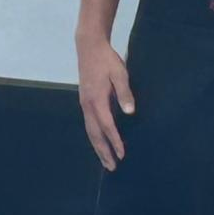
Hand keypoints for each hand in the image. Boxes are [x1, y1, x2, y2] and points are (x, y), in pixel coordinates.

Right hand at [76, 32, 135, 171]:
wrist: (89, 47)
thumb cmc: (107, 60)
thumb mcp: (120, 74)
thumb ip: (125, 93)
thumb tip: (129, 112)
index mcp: (97, 99)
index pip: (106, 125)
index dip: (114, 141)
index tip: (122, 154)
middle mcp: (88, 105)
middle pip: (94, 133)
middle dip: (103, 151)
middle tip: (112, 167)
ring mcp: (84, 103)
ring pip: (89, 130)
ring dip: (97, 147)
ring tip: (105, 160)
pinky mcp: (85, 101)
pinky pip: (89, 124)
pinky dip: (94, 137)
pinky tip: (100, 142)